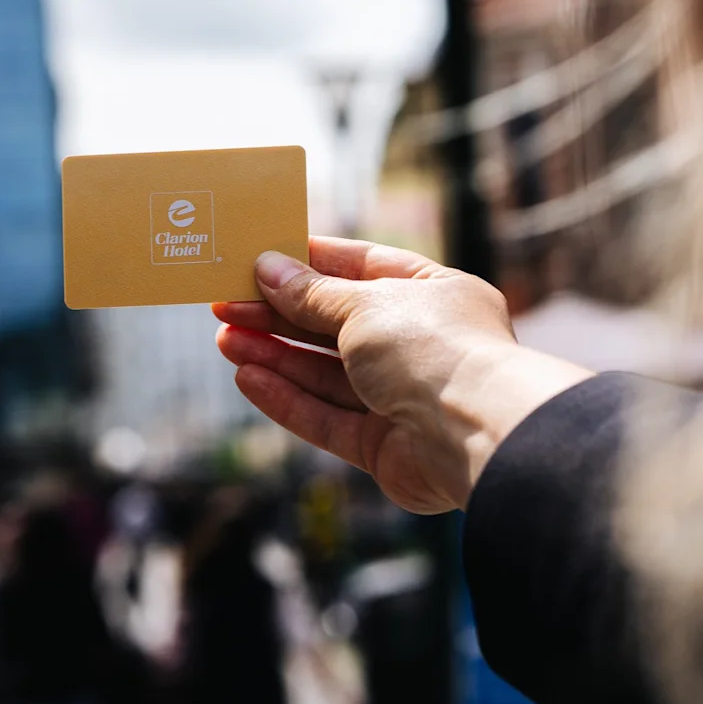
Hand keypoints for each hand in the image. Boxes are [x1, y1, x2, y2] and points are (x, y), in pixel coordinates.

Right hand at [213, 237, 591, 514]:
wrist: (478, 436)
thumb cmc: (432, 349)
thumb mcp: (365, 305)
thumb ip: (312, 294)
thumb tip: (268, 268)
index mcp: (431, 294)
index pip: (362, 268)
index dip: (310, 262)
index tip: (261, 256)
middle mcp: (418, 343)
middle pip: (336, 325)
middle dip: (279, 314)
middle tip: (224, 304)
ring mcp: (402, 397)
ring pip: (325, 373)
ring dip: (275, 355)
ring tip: (225, 340)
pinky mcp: (385, 447)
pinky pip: (328, 417)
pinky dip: (288, 398)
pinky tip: (248, 378)